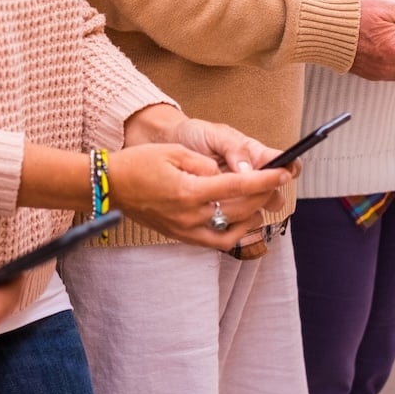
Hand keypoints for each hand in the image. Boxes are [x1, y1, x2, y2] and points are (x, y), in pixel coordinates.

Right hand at [105, 142, 291, 248]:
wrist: (110, 187)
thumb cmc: (138, 164)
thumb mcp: (172, 152)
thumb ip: (203, 163)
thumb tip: (224, 174)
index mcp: (189, 191)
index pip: (238, 186)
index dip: (265, 180)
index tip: (284, 172)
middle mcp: (190, 215)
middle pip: (240, 208)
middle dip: (263, 194)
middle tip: (276, 181)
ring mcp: (186, 229)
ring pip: (233, 229)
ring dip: (252, 214)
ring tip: (261, 199)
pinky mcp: (182, 236)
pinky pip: (217, 241)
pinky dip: (235, 232)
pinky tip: (242, 219)